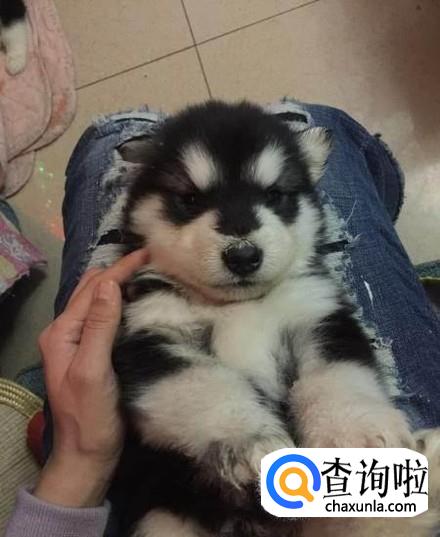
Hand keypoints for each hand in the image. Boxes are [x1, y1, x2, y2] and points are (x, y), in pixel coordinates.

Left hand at [34, 249, 148, 507]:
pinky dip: (120, 303)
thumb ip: (98, 326)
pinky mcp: (91, 352)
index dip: (120, 269)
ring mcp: (77, 342)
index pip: (94, 288)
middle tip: (150, 260)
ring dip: (118, 285)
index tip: (148, 253)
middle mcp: (66, 332)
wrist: (88, 455)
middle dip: (118, 271)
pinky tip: (137, 302)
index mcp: (62, 332)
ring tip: (145, 273)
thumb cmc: (90, 416)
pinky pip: (104, 317)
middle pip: (91, 289)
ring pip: (97, 301)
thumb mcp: (92, 370)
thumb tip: (109, 282)